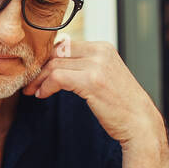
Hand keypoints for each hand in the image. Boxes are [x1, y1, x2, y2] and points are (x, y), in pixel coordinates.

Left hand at [22, 36, 166, 149]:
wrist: (139, 122)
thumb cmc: (120, 105)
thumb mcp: (103, 77)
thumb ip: (84, 67)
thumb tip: (57, 64)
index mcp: (103, 47)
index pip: (65, 45)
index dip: (46, 59)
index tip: (36, 73)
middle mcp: (100, 51)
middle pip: (57, 53)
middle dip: (38, 68)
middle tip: (29, 83)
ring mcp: (97, 64)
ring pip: (54, 64)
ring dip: (38, 79)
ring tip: (33, 91)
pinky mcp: (92, 80)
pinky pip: (58, 77)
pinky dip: (45, 86)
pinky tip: (42, 95)